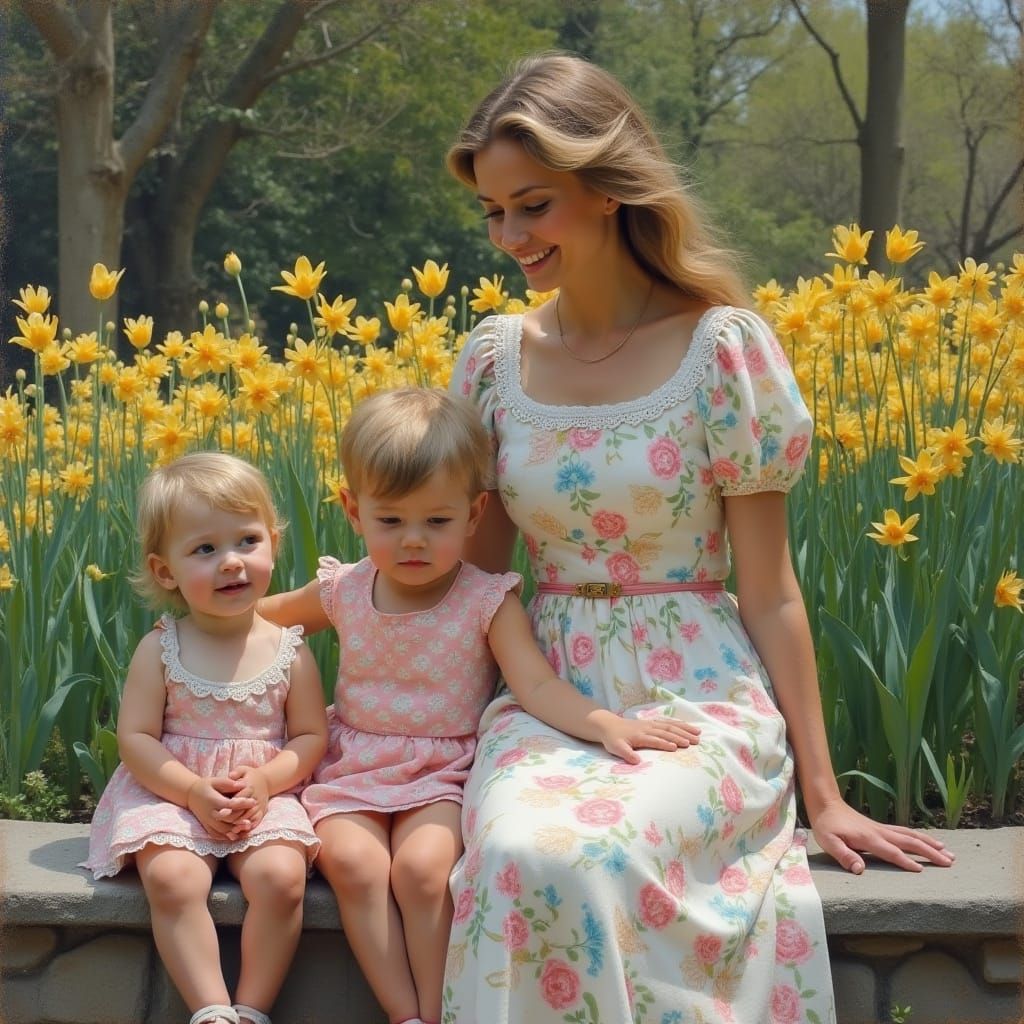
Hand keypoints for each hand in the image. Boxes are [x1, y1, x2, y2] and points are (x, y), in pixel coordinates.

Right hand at [186, 776, 256, 838]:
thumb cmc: (205, 786)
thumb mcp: (215, 780)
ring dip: (235, 831)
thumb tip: (243, 784)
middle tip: (252, 820)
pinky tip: (236, 836)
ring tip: (247, 829)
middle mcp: (210, 813)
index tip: (254, 802)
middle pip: (227, 819)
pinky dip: (226, 837)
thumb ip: (228, 783)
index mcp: (213, 801)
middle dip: (240, 820)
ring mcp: (208, 822)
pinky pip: (216, 835)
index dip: (243, 804)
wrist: (190, 795)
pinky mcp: (207, 826)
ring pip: (222, 830)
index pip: (230, 804)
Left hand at [227, 765, 269, 832]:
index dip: (231, 805)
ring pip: (250, 817)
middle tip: (223, 824)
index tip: (221, 811)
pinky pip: (257, 821)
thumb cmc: (251, 775)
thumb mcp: (244, 769)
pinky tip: (240, 831)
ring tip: (229, 830)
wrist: (267, 781)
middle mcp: (256, 797)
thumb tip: (230, 775)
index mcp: (250, 786)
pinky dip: (249, 827)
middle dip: (234, 817)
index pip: (240, 797)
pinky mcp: (262, 811)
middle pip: (245, 809)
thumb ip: (237, 772)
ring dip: (240, 824)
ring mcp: (260, 805)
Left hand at [596, 713, 700, 764]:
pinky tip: (690, 728)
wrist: (608, 725)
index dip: (665, 743)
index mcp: (639, 735)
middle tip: (694, 743)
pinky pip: (668, 723)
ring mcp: (651, 724)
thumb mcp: (616, 748)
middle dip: (680, 736)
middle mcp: (647, 728)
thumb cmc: (613, 739)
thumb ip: (626, 754)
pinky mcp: (653, 723)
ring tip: (698, 735)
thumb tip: (637, 761)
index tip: (677, 748)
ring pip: (670, 726)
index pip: (654, 739)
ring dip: (684, 730)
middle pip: (666, 731)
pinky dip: (680, 725)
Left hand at [810, 801, 954, 873]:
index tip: (923, 871)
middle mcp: (880, 832)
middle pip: (910, 843)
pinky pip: (905, 832)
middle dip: (930, 852)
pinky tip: (928, 840)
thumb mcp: (829, 842)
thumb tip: (860, 870)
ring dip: (930, 843)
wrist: (826, 803)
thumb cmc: (826, 825)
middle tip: (950, 861)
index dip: (906, 862)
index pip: (892, 853)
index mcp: (869, 839)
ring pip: (911, 835)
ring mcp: (882, 828)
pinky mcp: (881, 827)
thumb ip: (844, 855)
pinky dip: (919, 836)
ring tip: (948, 852)